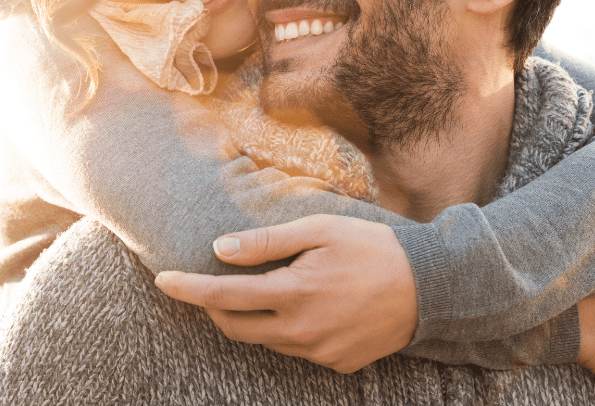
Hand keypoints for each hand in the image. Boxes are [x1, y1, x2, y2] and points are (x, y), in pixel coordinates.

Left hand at [153, 214, 417, 372]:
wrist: (431, 287)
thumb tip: (220, 249)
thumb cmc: (373, 248)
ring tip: (266, 287)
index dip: (188, 289)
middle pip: (235, 327)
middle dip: (212, 306)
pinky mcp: (336, 365)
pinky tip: (309, 306)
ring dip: (253, 317)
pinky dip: (287, 329)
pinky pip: (296, 349)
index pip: (223, 296)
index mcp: (293, 294)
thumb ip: (267, 242)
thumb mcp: (320, 229)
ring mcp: (319, 353)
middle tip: (206, 283)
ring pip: (266, 340)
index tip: (163, 281)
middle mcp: (300, 332)